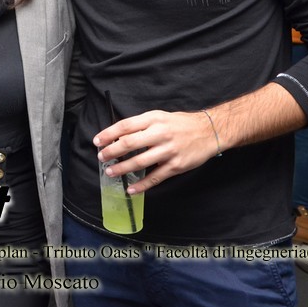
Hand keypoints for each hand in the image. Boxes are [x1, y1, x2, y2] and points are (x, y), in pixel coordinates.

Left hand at [94, 110, 218, 194]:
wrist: (210, 131)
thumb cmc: (180, 124)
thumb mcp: (159, 117)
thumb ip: (141, 125)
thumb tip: (118, 136)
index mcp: (153, 119)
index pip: (125, 125)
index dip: (109, 134)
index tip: (97, 141)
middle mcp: (160, 134)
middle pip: (129, 143)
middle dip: (111, 152)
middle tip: (101, 157)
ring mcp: (168, 151)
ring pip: (140, 162)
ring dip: (122, 169)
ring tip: (110, 172)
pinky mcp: (176, 165)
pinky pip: (156, 177)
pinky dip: (142, 185)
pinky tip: (131, 189)